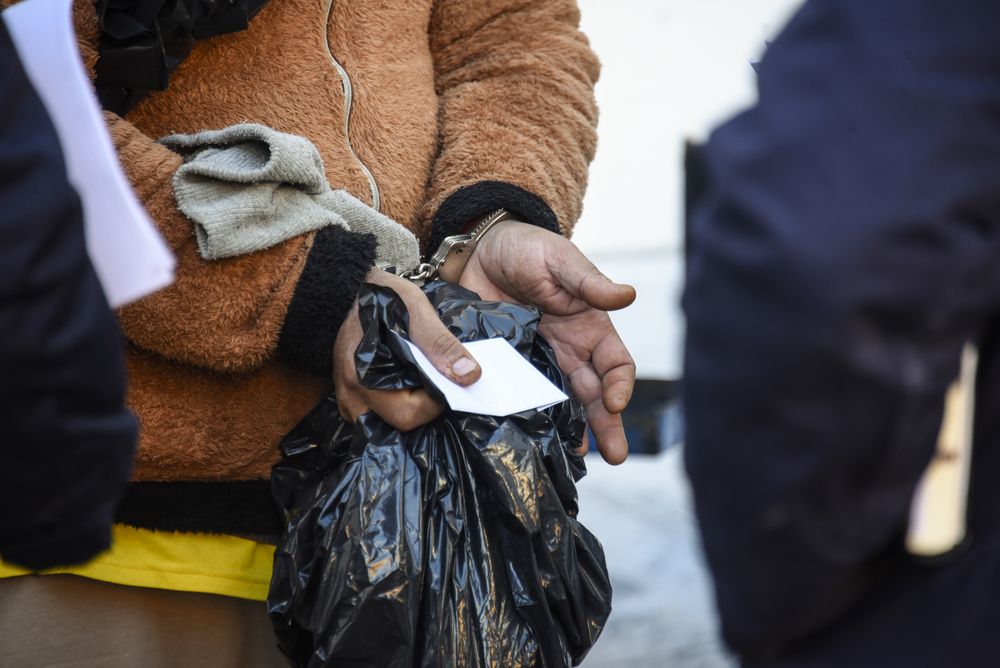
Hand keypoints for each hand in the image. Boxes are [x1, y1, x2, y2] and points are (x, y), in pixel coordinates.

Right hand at [332, 268, 480, 429]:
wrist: (353, 289)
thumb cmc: (383, 297)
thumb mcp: (416, 310)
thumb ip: (442, 344)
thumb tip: (470, 376)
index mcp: (362, 377)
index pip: (408, 415)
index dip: (435, 402)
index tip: (447, 380)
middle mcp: (350, 397)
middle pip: (398, 425)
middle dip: (425, 407)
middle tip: (437, 380)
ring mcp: (348, 401)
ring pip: (388, 425)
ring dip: (412, 409)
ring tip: (424, 383)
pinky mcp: (351, 400)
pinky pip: (379, 417)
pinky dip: (399, 405)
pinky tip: (411, 385)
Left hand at [451, 221, 635, 463]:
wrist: (479, 250)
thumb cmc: (528, 249)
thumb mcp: (561, 261)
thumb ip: (589, 282)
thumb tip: (627, 295)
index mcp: (589, 327)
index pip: (616, 364)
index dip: (620, 385)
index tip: (615, 403)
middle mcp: (570, 350)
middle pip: (595, 394)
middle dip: (608, 424)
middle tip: (616, 455)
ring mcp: (539, 361)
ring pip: (563, 403)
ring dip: (573, 431)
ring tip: (577, 459)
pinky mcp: (509, 366)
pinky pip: (522, 396)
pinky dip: (529, 418)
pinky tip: (529, 439)